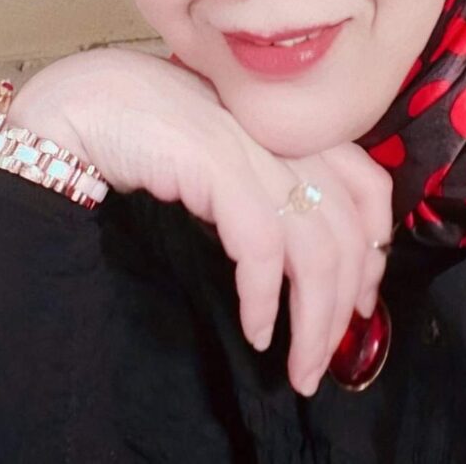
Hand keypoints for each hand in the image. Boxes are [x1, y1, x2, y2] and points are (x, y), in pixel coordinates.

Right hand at [8, 46, 392, 395]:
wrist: (88, 99)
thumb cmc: (153, 128)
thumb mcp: (228, 154)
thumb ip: (266, 183)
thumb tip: (295, 257)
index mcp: (292, 126)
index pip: (370, 185)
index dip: (376, 246)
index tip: (362, 297)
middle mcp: (284, 134)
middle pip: (349, 229)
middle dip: (344, 306)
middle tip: (323, 358)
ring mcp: (254, 146)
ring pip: (316, 247)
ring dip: (313, 321)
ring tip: (298, 366)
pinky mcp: (218, 162)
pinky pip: (262, 246)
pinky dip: (264, 299)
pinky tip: (256, 330)